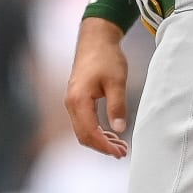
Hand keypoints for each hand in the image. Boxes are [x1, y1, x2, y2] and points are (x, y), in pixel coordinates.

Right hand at [66, 17, 130, 157]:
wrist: (95, 39)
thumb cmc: (106, 57)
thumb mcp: (116, 82)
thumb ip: (117, 106)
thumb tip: (119, 129)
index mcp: (78, 100)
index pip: (89, 132)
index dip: (104, 146)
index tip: (120, 152)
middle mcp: (71, 103)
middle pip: (83, 135)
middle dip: (102, 147)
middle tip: (122, 152)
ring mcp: (72, 101)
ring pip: (82, 130)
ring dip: (100, 140)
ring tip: (120, 145)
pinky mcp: (76, 99)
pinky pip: (83, 122)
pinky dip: (96, 131)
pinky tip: (111, 133)